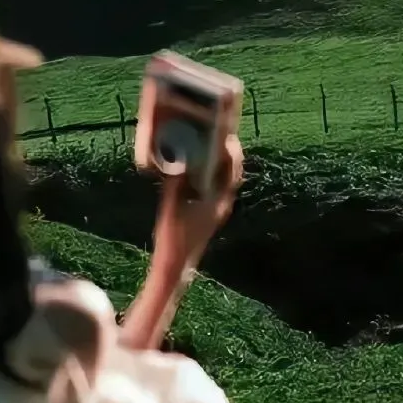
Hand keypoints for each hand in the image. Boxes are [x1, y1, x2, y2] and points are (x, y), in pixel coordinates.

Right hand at [152, 133, 243, 272]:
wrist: (177, 265)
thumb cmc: (174, 239)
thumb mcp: (171, 209)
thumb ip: (175, 185)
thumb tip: (177, 162)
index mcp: (217, 203)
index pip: (231, 172)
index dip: (231, 154)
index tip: (227, 137)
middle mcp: (221, 205)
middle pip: (230, 174)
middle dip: (226, 155)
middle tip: (220, 136)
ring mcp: (216, 210)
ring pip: (223, 181)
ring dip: (218, 165)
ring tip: (209, 147)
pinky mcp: (209, 214)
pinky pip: (214, 189)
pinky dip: (210, 176)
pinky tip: (197, 170)